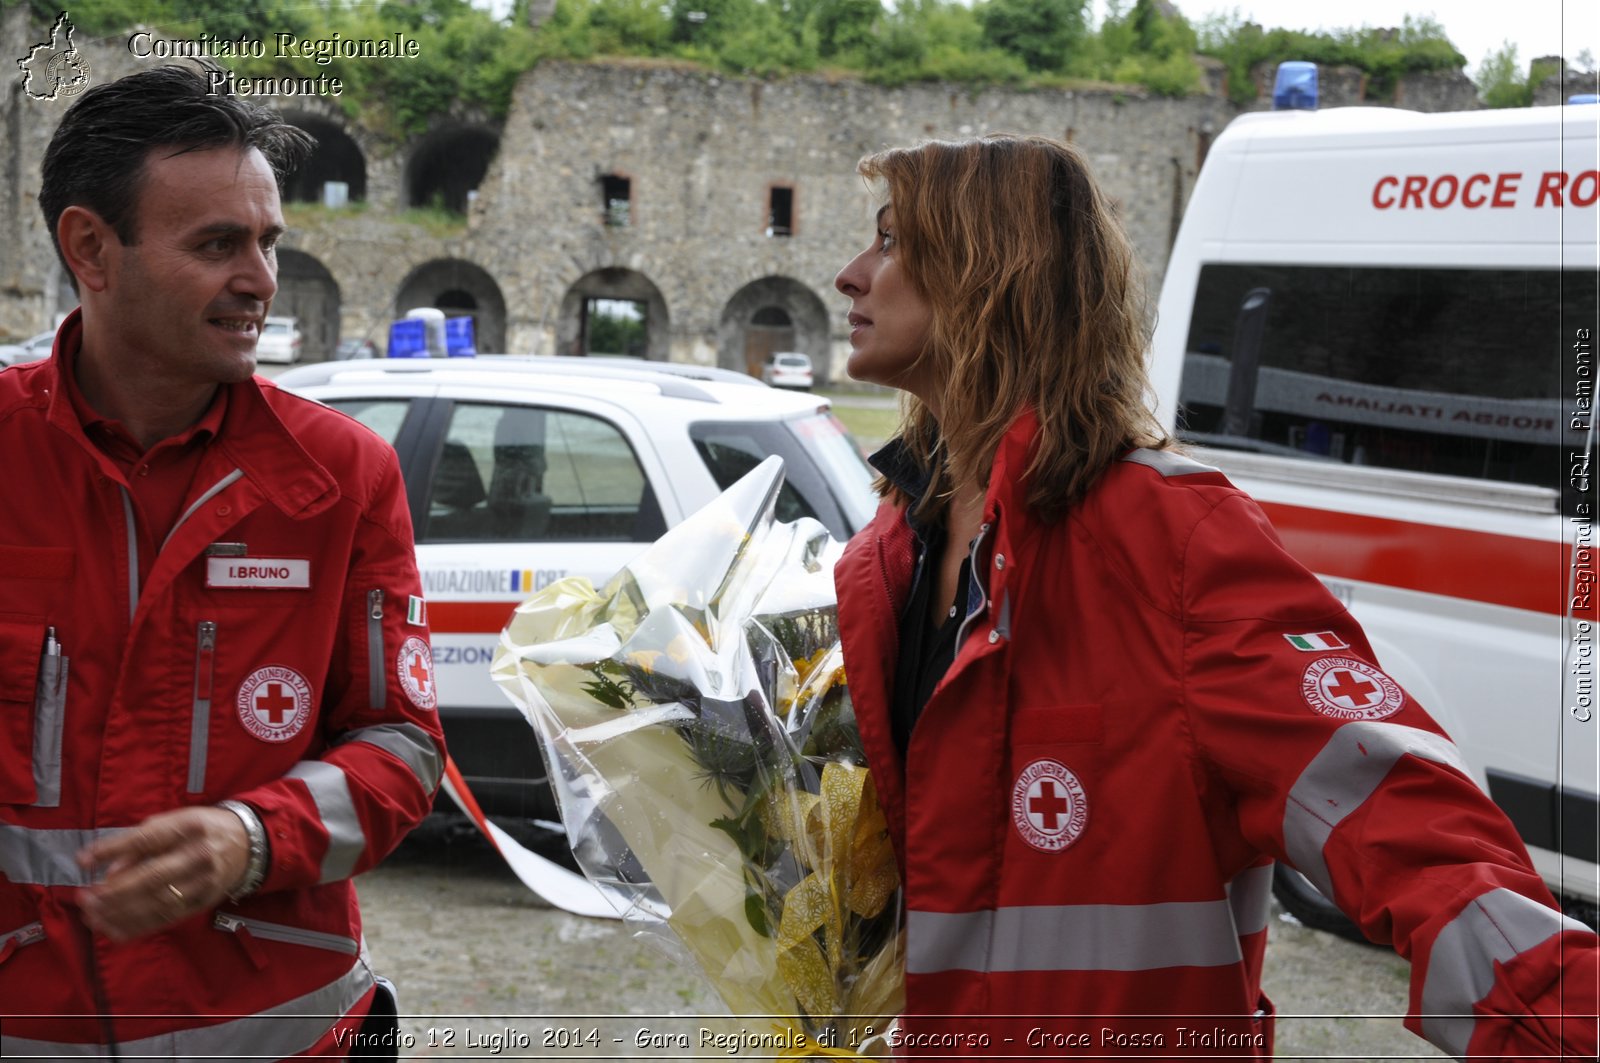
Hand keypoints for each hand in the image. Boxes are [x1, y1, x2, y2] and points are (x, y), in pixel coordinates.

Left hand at [75, 806, 249, 940]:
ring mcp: (203, 882)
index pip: (146, 841)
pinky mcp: (203, 903)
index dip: (112, 851)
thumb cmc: (203, 828)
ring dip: (120, 913)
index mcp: (189, 827)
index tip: (82, 861)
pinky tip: (113, 929)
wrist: (249, 843)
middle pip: (151, 878)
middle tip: (84, 898)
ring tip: (92, 915)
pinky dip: (137, 927)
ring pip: (157, 903)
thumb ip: (141, 842)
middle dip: (113, 892)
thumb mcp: (175, 821)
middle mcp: (198, 855)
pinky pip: (166, 919)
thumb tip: (110, 872)